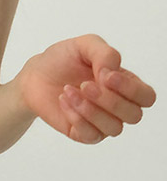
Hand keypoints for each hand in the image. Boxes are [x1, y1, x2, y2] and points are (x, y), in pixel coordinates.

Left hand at [17, 34, 156, 143]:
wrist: (35, 75)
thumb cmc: (62, 60)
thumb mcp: (84, 45)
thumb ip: (105, 53)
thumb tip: (113, 72)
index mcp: (124, 84)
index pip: (146, 96)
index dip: (130, 89)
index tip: (105, 75)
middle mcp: (118, 105)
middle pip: (134, 115)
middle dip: (109, 100)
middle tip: (85, 85)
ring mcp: (102, 121)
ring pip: (114, 128)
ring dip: (90, 109)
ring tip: (68, 91)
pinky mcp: (84, 133)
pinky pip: (91, 135)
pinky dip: (76, 117)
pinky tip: (63, 101)